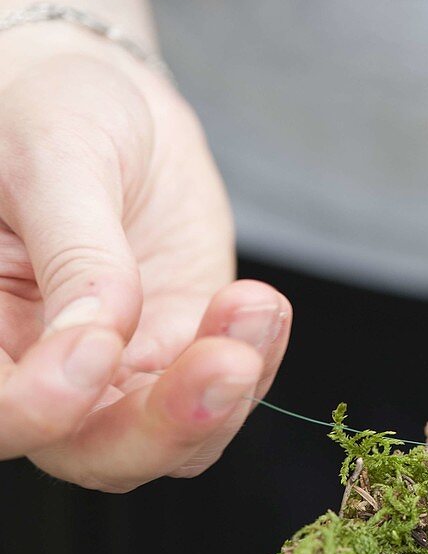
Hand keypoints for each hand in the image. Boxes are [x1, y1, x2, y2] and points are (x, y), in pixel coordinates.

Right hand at [0, 29, 290, 490]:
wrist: (109, 101)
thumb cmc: (50, 113)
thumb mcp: (55, 161)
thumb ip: (78, 254)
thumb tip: (102, 336)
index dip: (40, 408)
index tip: (99, 343)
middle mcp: (38, 371)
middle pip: (89, 453)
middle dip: (164, 426)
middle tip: (224, 364)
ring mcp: (116, 372)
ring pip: (169, 442)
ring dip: (226, 394)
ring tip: (255, 309)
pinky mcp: (179, 353)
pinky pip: (222, 393)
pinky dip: (254, 361)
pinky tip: (262, 308)